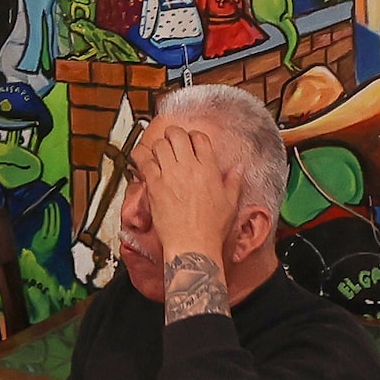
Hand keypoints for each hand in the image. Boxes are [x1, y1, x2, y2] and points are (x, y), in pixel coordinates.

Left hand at [132, 123, 238, 265]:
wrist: (193, 245)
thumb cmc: (211, 228)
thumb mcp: (231, 203)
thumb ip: (234, 181)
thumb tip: (238, 169)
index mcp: (209, 169)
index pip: (199, 138)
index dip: (193, 137)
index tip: (189, 142)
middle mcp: (189, 168)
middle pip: (177, 134)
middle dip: (173, 135)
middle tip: (171, 142)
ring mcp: (170, 174)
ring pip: (159, 144)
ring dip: (158, 145)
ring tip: (158, 152)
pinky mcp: (154, 184)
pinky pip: (143, 160)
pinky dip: (141, 156)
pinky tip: (142, 159)